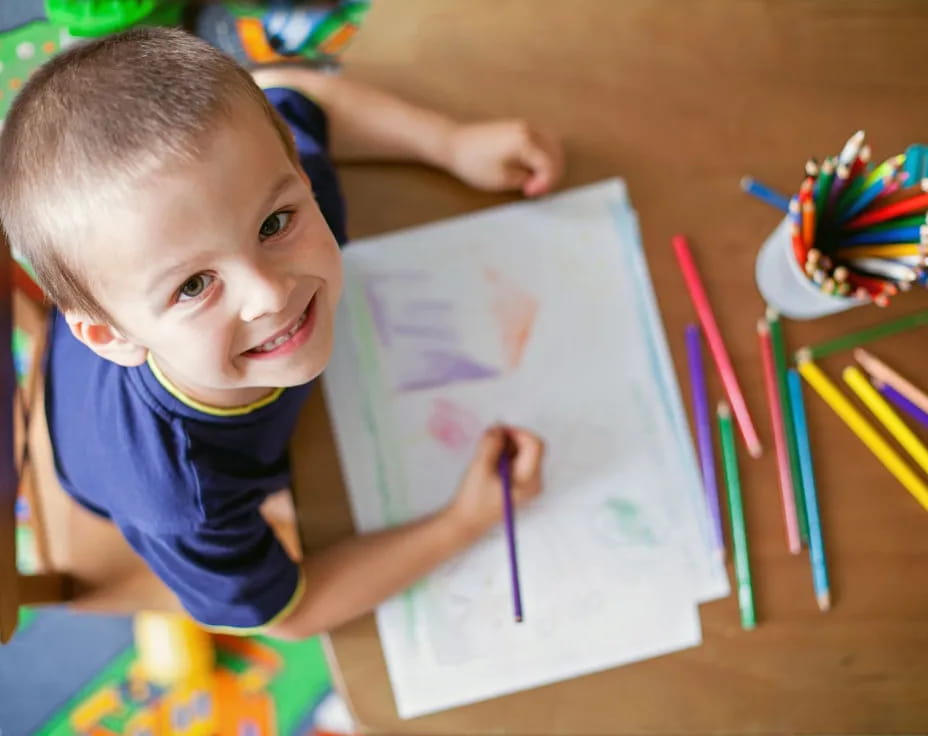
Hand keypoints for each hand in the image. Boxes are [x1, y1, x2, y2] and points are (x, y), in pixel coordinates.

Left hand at [444, 120, 564, 196]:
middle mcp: (528, 129)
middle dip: (551, 174)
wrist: (454, 144)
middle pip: (556, 153)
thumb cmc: (473, 162)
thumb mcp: (502, 179)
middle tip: (536, 189)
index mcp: (525, 141)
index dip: (544, 183)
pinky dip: (545, 154)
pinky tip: (535, 168)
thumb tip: (538, 180)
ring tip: (536, 180)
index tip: (531, 193)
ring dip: (551, 164)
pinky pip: (543, 139)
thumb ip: (526, 180)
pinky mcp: (519, 127)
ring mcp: (524, 126)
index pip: (549, 165)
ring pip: (553, 145)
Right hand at [445, 425, 543, 537]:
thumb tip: (498, 428)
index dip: (517, 432)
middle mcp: (535, 482)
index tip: (498, 432)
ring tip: (487, 458)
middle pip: (531, 447)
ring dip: (506, 448)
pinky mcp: (521, 484)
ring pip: (523, 452)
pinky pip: (518, 461)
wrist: (467, 522)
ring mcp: (529, 484)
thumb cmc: (474, 499)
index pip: (534, 444)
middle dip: (510, 440)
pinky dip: (504, 456)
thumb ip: (491, 444)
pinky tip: (490, 465)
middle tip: (488, 443)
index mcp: (529, 480)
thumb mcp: (480, 467)